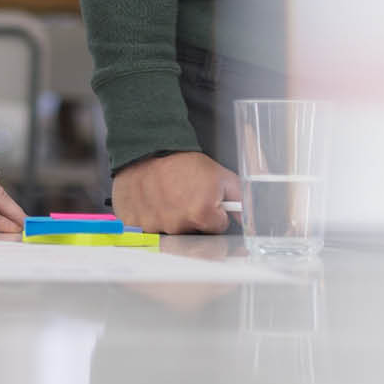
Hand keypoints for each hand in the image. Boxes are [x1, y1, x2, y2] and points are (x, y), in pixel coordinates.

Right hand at [110, 151, 238, 233]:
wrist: (147, 149)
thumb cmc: (182, 162)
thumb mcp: (221, 176)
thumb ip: (241, 201)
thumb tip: (249, 223)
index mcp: (201, 214)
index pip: (217, 229)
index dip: (214, 214)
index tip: (204, 202)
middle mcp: (177, 224)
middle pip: (193, 235)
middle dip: (193, 221)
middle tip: (184, 198)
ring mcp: (153, 225)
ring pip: (169, 234)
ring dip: (170, 221)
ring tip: (166, 199)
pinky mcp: (134, 223)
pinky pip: (146, 232)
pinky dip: (149, 221)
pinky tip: (152, 204)